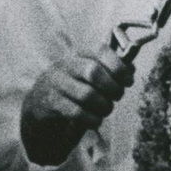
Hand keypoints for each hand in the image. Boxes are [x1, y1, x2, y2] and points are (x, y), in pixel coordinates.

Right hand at [20, 45, 135, 165]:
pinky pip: (76, 112)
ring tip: (106, 109)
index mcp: (78, 55)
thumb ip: (109, 70)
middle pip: (93, 71)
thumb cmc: (72, 89)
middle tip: (117, 96)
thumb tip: (131, 68)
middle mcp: (65, 66)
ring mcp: (56, 84)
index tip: (128, 81)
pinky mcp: (50, 104)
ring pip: (86, 94)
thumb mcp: (88, 75)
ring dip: (104, 106)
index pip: (100, 50)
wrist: (38, 107)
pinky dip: (92, 119)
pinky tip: (95, 120)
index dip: (118, 65)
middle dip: (112, 87)